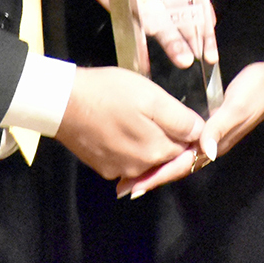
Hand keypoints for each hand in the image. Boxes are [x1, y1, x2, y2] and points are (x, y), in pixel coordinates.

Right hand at [56, 66, 202, 180]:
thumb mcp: (151, 97)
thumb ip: (179, 119)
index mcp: (157, 151)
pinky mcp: (104, 168)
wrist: (61, 102)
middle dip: (173, 141)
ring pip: (149, 160)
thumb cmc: (108, 92)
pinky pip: (128, 162)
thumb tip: (201, 133)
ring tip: (143, 119)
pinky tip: (125, 130)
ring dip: (152, 145)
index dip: (191, 134)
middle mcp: (141, 168)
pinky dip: (132, 149)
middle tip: (163, 114)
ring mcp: (120, 170)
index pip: (188, 149)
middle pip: (169, 157)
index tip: (186, 118)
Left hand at [113, 55, 263, 199]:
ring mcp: (211, 136)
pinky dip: (167, 149)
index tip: (133, 187)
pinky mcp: (211, 124)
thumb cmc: (256, 91)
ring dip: (157, 166)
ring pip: (179, 157)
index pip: (180, 165)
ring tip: (133, 172)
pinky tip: (157, 146)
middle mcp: (210, 144)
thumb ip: (218, 127)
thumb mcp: (236, 107)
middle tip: (122, 186)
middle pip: (176, 166)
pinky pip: (184, 144)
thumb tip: (202, 151)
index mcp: (213, 143)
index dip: (156, 176)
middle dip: (150, 177)